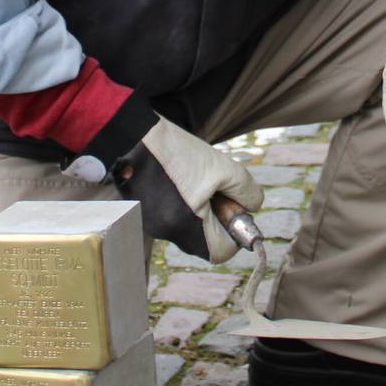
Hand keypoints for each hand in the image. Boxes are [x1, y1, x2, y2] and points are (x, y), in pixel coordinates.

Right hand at [89, 117, 262, 261]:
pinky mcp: (143, 213)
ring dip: (200, 210)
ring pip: (189, 228)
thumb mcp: (225, 169)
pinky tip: (178, 178)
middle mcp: (164, 232)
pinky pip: (172, 217)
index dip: (235, 234)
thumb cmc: (179, 151)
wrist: (134, 134)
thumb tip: (251, 209)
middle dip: (216, 218)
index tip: (235, 209)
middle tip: (215, 189)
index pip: (221, 252)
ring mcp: (150, 224)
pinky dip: (182, 204)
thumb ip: (248, 194)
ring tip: (194, 179)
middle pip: (204, 240)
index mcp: (184, 226)